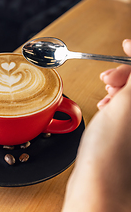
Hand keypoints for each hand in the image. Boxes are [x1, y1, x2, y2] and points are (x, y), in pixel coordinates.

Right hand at [62, 71, 130, 210]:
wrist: (97, 179)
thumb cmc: (111, 150)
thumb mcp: (127, 103)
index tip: (124, 45)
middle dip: (125, 73)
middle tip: (108, 76)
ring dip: (118, 87)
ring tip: (105, 92)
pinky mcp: (128, 129)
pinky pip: (124, 106)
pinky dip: (114, 100)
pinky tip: (105, 104)